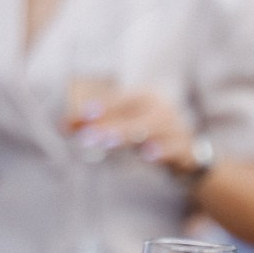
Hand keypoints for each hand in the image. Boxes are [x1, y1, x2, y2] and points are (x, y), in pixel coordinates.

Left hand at [72, 87, 204, 176]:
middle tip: (86, 136)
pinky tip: (148, 155)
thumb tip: (65, 125)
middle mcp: (162, 109)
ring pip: (151, 129)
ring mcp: (176, 128)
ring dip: (129, 135)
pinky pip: (175, 148)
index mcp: (147, 97)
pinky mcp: (185, 148)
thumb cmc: (149, 135)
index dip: (102, 106)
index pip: (121, 99)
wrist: (188, 156)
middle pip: (133, 114)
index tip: (82, 115)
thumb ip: (98, 124)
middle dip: (108, 124)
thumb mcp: (125, 125)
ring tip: (108, 141)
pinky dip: (162, 151)